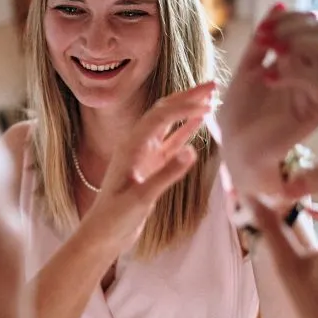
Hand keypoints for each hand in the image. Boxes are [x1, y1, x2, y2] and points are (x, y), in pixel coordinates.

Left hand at [83, 82, 214, 253]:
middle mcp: (137, 144)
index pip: (161, 116)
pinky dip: (186, 128)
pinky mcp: (152, 166)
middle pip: (164, 111)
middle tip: (214, 84)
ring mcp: (145, 154)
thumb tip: (193, 151)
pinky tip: (200, 120)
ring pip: (169, 123)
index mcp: (132, 145)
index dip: (185, 105)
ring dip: (188, 108)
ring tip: (211, 96)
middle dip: (188, 96)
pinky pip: (171, 141)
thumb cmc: (115, 217)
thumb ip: (166, 175)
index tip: (209, 101)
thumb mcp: (141, 198)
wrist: (103, 234)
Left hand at [218, 3, 317, 197]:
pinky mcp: (317, 112)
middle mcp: (312, 76)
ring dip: (299, 46)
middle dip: (297, 31)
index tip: (263, 31)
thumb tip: (279, 4)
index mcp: (297, 64)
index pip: (312, 28)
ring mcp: (316, 93)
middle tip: (268, 41)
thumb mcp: (245, 69)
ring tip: (272, 55)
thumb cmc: (239, 114)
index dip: (292, 20)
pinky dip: (293, 73)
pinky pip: (317, 82)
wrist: (235, 150)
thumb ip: (262, 41)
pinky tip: (268, 79)